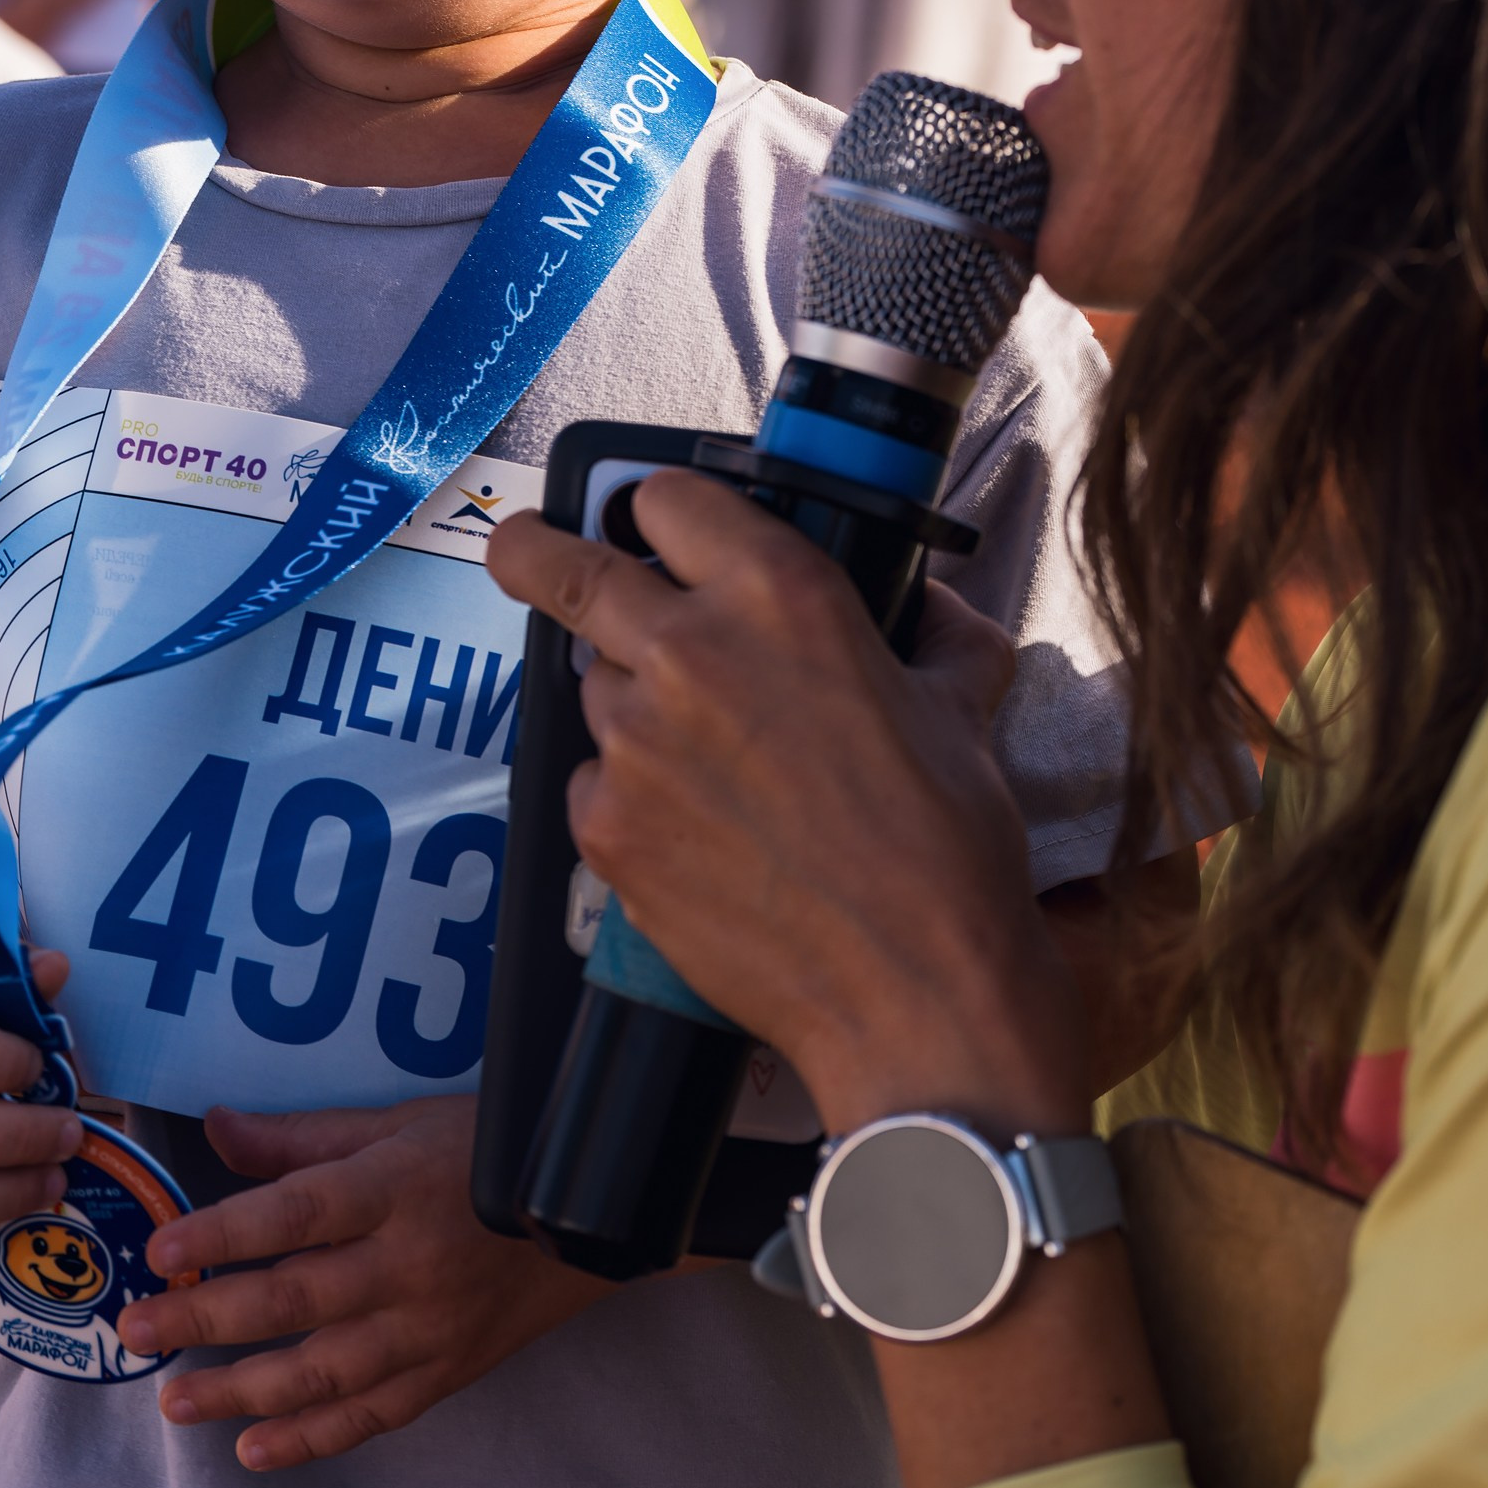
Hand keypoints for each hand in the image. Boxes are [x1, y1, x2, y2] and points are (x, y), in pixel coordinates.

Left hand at [119, 1096, 607, 1469]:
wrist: (589, 1220)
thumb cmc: (485, 1154)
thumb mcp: (401, 1123)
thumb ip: (305, 1137)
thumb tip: (216, 1126)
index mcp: (395, 1188)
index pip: (297, 1215)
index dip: (227, 1235)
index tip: (161, 1251)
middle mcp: (409, 1265)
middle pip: (295, 1300)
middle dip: (208, 1318)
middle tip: (137, 1329)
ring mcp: (429, 1329)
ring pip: (323, 1373)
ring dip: (241, 1392)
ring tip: (174, 1402)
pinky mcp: (446, 1373)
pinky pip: (370, 1417)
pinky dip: (310, 1440)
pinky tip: (253, 1449)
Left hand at [487, 474, 1091, 1140]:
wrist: (915, 989)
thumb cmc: (948, 846)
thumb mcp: (960, 699)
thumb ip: (929, 627)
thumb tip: (921, 602)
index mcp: (779, 593)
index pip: (666, 498)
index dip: (662, 510)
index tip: (655, 526)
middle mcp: (688, 651)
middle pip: (558, 565)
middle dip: (534, 551)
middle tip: (526, 550)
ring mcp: (633, 742)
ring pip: (593, 686)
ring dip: (630, 703)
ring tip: (709, 762)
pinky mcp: (605, 828)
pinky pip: (596, 781)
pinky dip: (631, 794)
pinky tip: (703, 832)